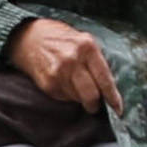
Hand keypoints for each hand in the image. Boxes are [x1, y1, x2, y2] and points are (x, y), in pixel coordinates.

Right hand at [6, 18, 123, 113]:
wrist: (28, 37)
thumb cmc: (59, 38)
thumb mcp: (82, 40)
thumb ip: (96, 60)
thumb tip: (109, 87)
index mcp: (87, 47)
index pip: (105, 79)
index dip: (113, 97)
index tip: (118, 109)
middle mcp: (73, 60)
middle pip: (91, 95)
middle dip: (95, 104)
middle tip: (94, 104)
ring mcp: (58, 73)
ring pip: (78, 99)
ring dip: (79, 97)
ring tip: (72, 84)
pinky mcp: (48, 83)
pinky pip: (64, 98)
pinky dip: (66, 94)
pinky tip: (61, 81)